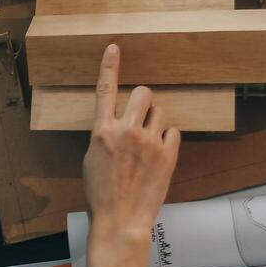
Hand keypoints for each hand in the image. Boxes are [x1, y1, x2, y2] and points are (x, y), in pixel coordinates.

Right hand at [82, 44, 179, 266]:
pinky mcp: (168, 153)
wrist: (120, 220)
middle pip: (143, 93)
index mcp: (101, 131)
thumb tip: (116, 125)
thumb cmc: (101, 194)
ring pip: (161, 112)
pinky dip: (168, 140)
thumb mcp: (92, 160)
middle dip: (144, 101)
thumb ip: (105, 136)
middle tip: (142, 116)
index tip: (115, 47)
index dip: (109, 65)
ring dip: (156, 122)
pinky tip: (159, 156)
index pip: (105, 89)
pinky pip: (173, 132)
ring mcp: (149, 141)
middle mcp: (125, 130)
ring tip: (149, 144)